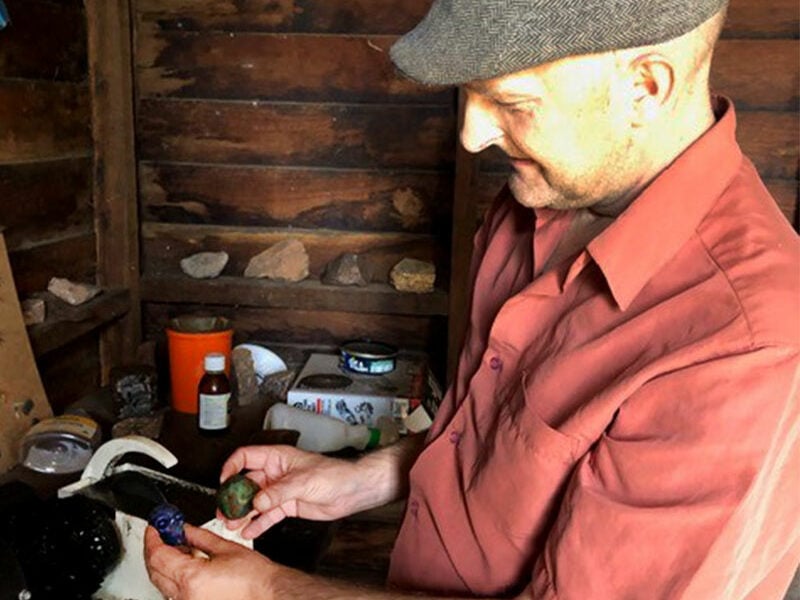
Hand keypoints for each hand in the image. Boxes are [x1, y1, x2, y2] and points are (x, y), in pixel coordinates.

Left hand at [144, 524, 272, 599]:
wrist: (268, 595)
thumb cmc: (254, 578)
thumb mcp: (225, 548)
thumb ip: (199, 536)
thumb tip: (183, 529)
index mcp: (191, 579)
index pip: (158, 555)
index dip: (153, 537)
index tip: (155, 526)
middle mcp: (185, 597)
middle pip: (154, 570)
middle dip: (155, 549)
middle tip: (163, 533)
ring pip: (162, 583)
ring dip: (164, 564)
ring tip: (178, 547)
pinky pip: (174, 593)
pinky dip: (174, 577)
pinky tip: (187, 565)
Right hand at [219, 444, 365, 538]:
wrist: (351, 490)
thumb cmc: (334, 474)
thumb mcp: (303, 481)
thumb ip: (279, 492)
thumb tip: (258, 500)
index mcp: (278, 458)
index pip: (246, 457)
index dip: (232, 467)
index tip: (224, 481)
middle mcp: (276, 473)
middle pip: (247, 483)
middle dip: (234, 497)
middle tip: (225, 510)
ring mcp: (280, 490)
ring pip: (255, 501)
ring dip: (243, 513)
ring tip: (232, 524)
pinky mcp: (287, 505)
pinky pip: (268, 514)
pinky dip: (258, 523)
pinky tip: (249, 531)